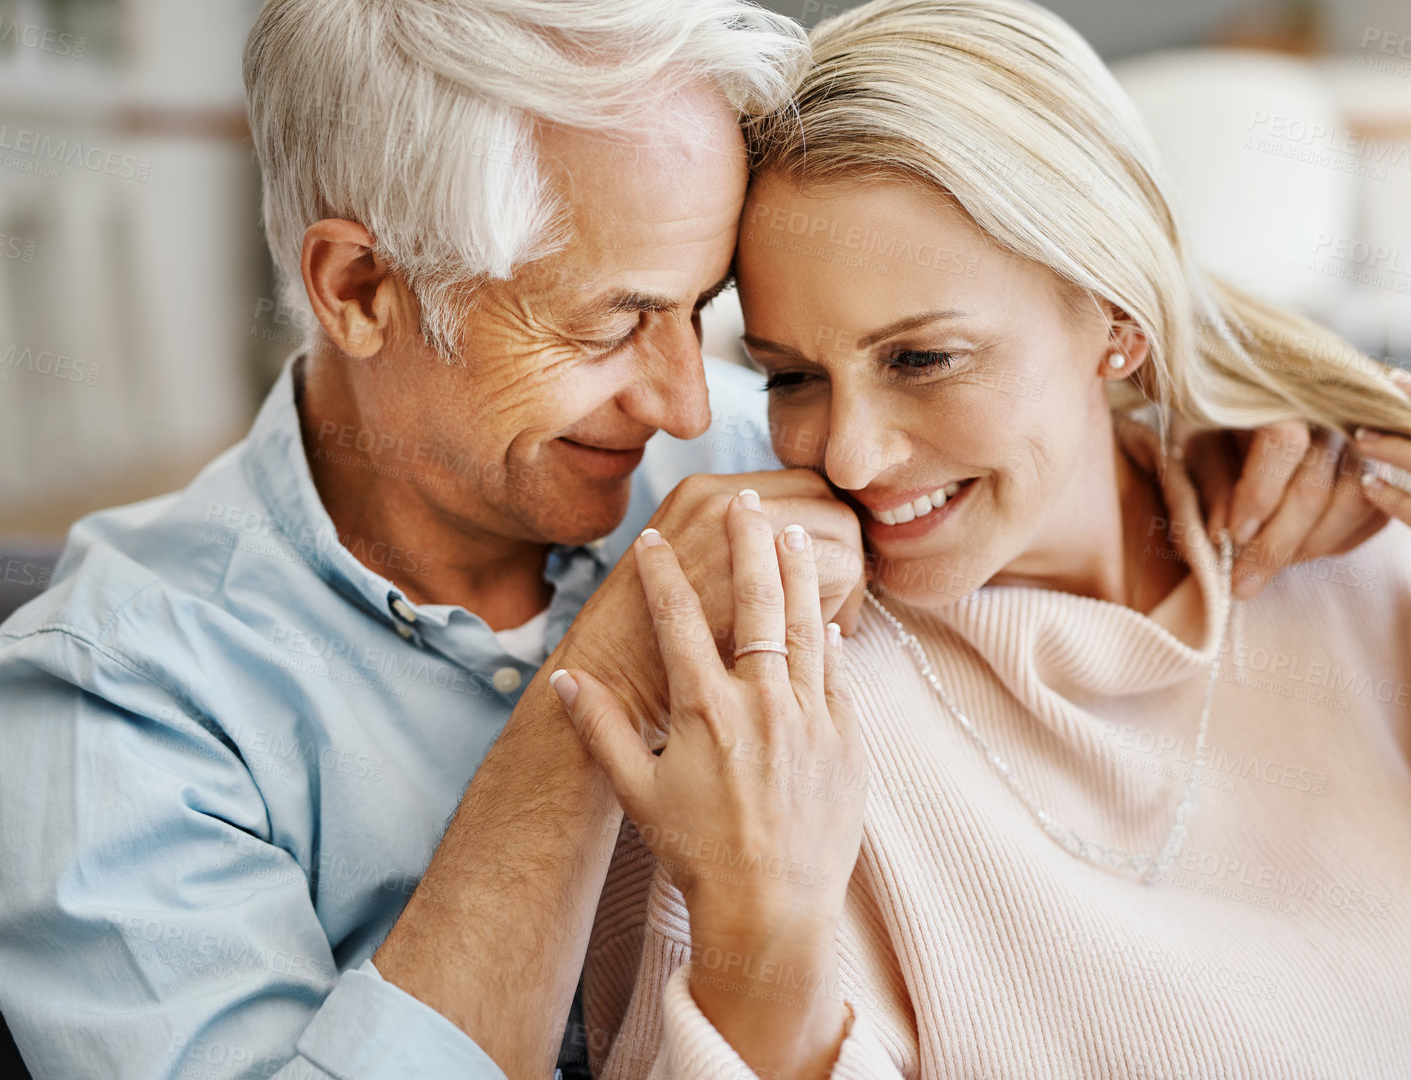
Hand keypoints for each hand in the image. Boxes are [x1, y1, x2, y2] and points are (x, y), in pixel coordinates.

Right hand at [555, 493, 866, 1077]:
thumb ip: (601, 729)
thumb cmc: (697, 855)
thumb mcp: (636, 793)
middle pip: (756, 601)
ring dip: (797, 574)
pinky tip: (826, 615)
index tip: (652, 538)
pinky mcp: (845, 741)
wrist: (771, 911)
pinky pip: (837, 675)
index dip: (661, 573)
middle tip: (744, 498)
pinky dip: (829, 639)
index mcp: (705, 710)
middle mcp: (762, 703)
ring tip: (793, 532)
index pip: (679, 620)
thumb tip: (564, 679)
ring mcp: (810, 718)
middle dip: (747, 542)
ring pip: (805, 626)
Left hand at [1176, 419, 1387, 597]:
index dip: (1259, 494)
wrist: (1260, 399)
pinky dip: (1336, 542)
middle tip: (1241, 583)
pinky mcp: (1383, 468)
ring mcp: (1364, 439)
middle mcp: (1332, 410)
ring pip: (1353, 504)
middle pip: (1316, 487)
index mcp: (1282, 392)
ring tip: (1269, 567)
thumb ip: (1212, 483)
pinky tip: (1301, 551)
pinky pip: (1372, 515)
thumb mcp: (1200, 442)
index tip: (1233, 535)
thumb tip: (1223, 536)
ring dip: (1308, 547)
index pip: (1284, 441)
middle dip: (1275, 546)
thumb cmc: (1221, 421)